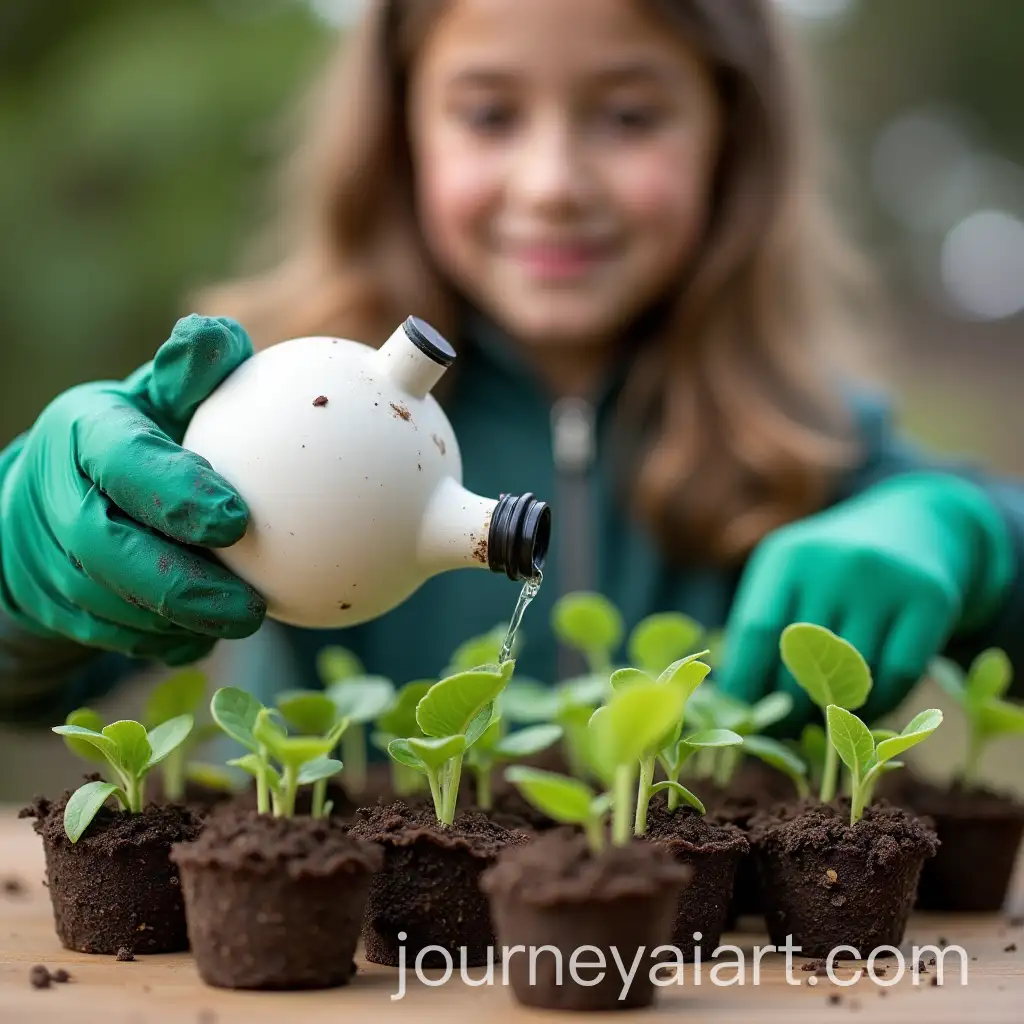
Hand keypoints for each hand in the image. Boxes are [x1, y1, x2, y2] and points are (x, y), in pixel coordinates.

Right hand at [0, 315, 265, 664]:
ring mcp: (47, 559)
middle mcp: (54, 495)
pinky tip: (207, 638)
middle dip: (180, 584)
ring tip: (244, 621)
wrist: (60, 499)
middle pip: (106, 551)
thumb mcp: (158, 398)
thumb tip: (219, 336)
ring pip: (109, 608)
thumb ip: (191, 374)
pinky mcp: (57, 608)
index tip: (234, 521)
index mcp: (82, 433)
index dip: (172, 493)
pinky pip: (113, 639)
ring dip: (177, 622)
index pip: (120, 461)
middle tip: (250, 606)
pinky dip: (162, 642)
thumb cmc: (139, 440)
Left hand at [717, 472, 1013, 732]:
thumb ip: (762, 629)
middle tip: (786, 731)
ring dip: (833, 712)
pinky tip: (865, 709)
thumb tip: (733, 706)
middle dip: (790, 707)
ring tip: (821, 723)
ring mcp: (884, 578)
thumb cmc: (831, 568)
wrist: (914, 523)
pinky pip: (897, 676)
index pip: (757, 634)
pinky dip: (879, 705)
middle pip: (802, 661)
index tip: (743, 720)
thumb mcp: (789, 576)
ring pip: (851, 674)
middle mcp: (834, 562)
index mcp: (787, 556)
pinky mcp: (930, 598)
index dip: (748, 685)